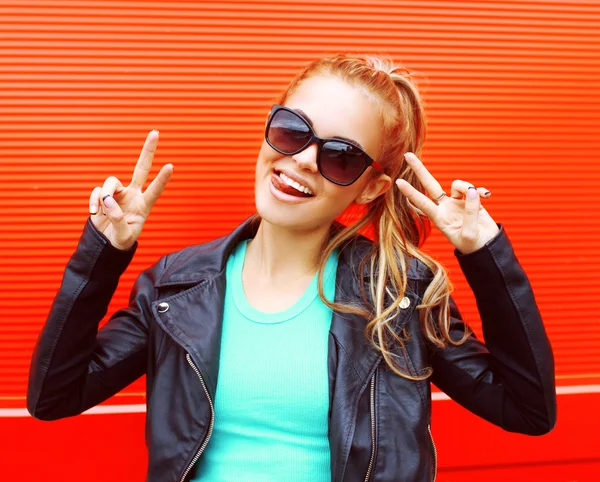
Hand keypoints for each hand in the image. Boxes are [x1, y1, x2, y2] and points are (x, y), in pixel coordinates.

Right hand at [89, 130, 173, 250]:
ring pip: (111, 181)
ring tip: (102, 210)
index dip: (162, 179)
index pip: (155, 190)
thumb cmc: (120, 241)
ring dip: (105, 193)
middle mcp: (133, 195)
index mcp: (144, 206)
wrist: (106, 244)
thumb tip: (108, 201)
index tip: (171, 165)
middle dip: (148, 150)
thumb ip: (118, 220)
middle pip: (141, 168)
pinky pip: (97, 192)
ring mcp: (118, 194)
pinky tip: (94, 213)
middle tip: (155, 132)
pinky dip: (94, 201)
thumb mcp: (123, 236)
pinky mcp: (103, 196)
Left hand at [396, 152, 499, 254]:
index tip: (398, 182)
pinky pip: (475, 189)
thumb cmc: (474, 245)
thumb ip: (470, 212)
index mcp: (440, 218)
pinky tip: (487, 196)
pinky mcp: (472, 201)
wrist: (487, 248)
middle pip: (431, 185)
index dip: (411, 193)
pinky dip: (481, 191)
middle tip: (407, 155)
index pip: (422, 203)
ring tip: (479, 196)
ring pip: (458, 185)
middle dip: (419, 170)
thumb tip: (472, 192)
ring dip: (468, 186)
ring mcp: (457, 203)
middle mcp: (445, 208)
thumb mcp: (470, 233)